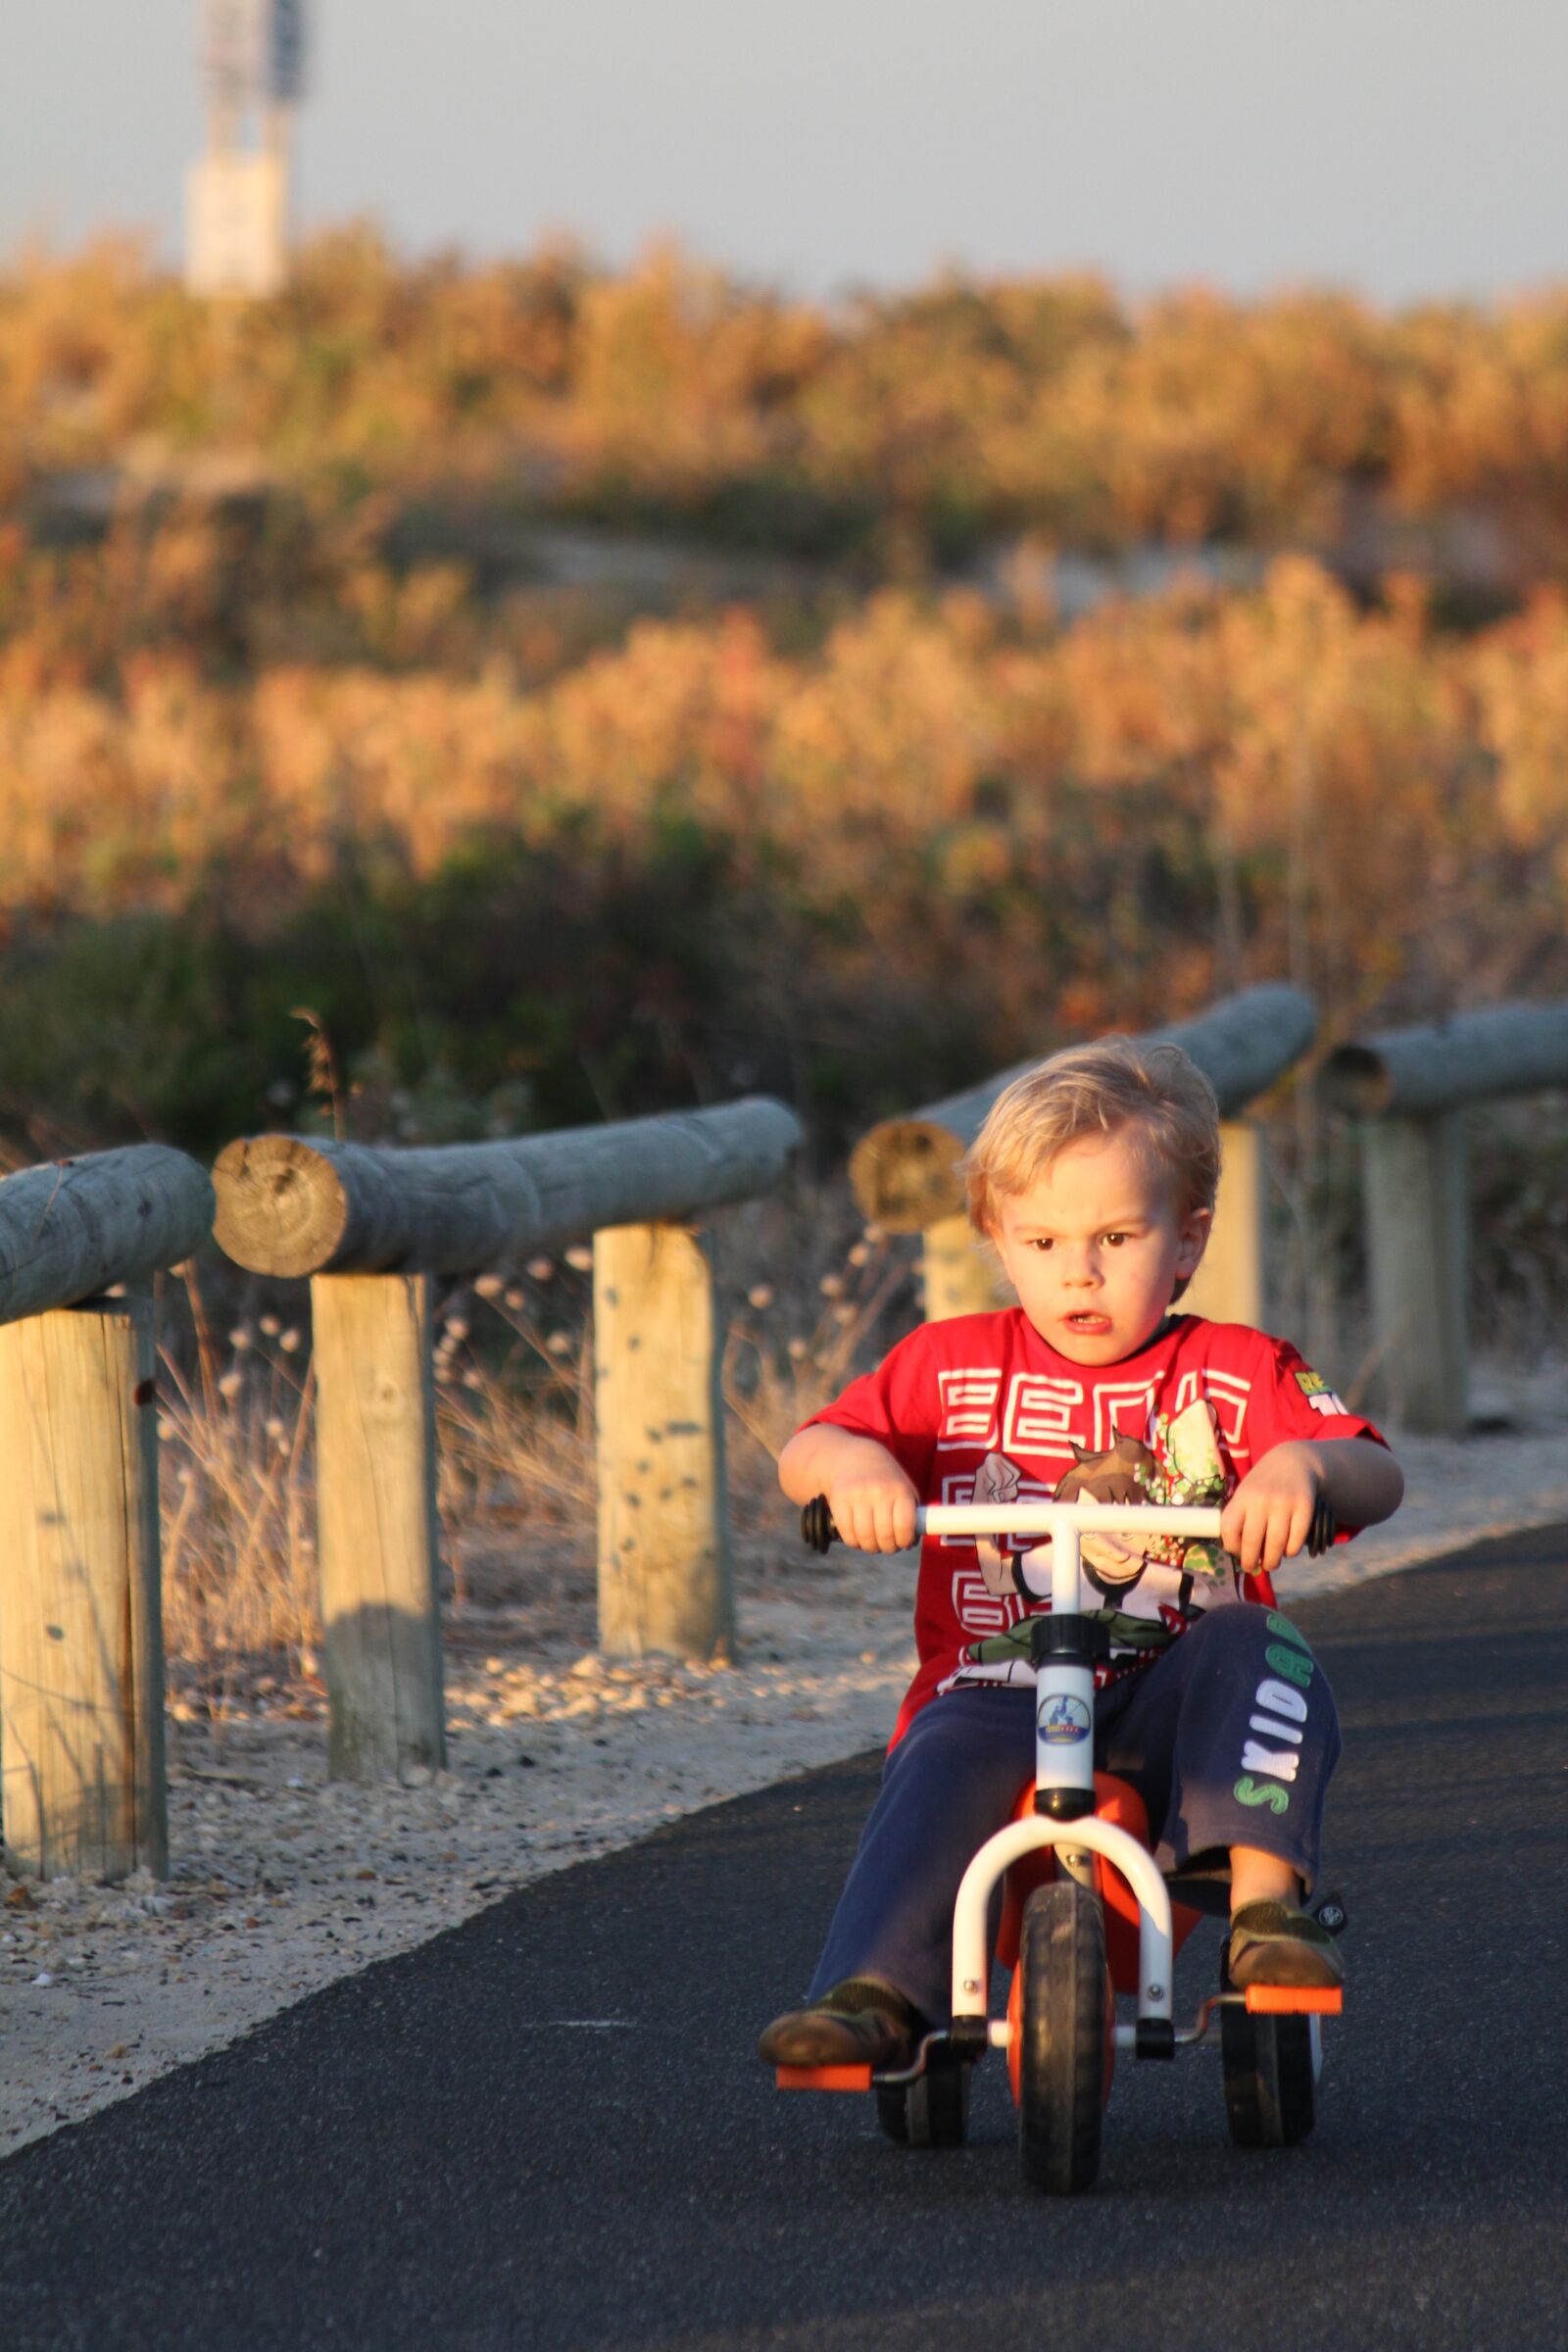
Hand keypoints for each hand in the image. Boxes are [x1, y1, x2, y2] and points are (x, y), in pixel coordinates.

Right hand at [827, 1461, 919, 1553]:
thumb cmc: (886, 1482)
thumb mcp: (904, 1490)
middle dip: (888, 1548)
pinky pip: (847, 1534)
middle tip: (888, 1546)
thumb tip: (910, 1543)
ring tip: (873, 1543)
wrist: (856, 1459)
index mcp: (899, 1490)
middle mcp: (879, 1492)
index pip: (904, 1526)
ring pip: (864, 1537)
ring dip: (870, 1547)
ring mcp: (857, 1495)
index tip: (903, 1543)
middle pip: (884, 1535)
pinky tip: (858, 1538)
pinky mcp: (839, 1500)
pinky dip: (854, 1542)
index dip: (904, 1541)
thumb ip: (912, 1515)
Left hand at [1220, 1444, 1320, 1578]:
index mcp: (1242, 1497)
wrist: (1293, 1461)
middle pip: (1252, 1541)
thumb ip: (1240, 1516)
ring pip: (1276, 1544)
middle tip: (1252, 1567)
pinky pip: (1296, 1540)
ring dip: (1272, 1561)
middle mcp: (1261, 1500)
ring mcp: (1284, 1503)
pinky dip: (1291, 1551)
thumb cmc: (1264, 1484)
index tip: (1236, 1553)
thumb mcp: (1246, 1492)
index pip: (1229, 1528)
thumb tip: (1238, 1551)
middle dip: (1251, 1561)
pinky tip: (1288, 1551)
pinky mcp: (1304, 1508)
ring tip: (1271, 1563)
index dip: (1231, 1546)